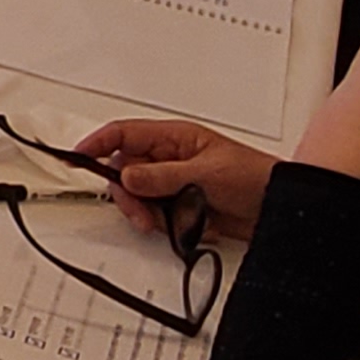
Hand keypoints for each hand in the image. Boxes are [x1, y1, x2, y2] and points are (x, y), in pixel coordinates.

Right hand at [74, 118, 275, 240]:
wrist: (284, 209)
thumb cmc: (256, 177)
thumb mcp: (206, 173)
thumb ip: (163, 176)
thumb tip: (128, 175)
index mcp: (175, 138)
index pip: (124, 134)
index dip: (97, 143)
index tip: (76, 156)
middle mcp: (171, 159)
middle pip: (125, 170)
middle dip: (127, 192)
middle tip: (138, 210)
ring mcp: (176, 184)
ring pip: (139, 196)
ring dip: (145, 212)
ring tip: (162, 223)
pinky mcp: (184, 208)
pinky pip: (158, 215)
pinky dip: (164, 224)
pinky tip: (184, 225)